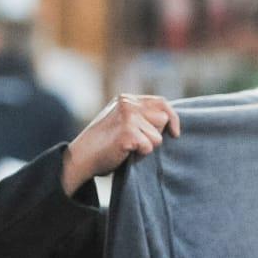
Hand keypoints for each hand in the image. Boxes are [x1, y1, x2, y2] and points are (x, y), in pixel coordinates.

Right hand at [63, 94, 180, 193]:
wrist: (81, 157)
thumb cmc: (103, 144)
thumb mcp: (121, 122)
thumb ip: (140, 117)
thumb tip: (168, 121)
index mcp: (127, 99)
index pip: (161, 103)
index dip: (172, 118)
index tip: (175, 133)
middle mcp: (128, 103)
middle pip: (163, 119)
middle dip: (155, 134)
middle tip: (136, 142)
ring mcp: (128, 116)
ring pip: (158, 136)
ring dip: (147, 147)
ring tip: (128, 147)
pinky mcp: (127, 132)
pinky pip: (149, 147)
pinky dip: (140, 154)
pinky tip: (124, 152)